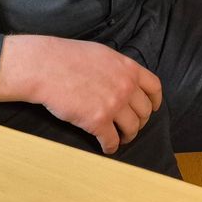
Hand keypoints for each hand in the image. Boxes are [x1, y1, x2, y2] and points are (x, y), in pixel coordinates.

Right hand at [0, 35, 162, 153]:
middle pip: (145, 111)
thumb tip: (123, 78)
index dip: (155, 101)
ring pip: (132, 128)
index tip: (153, 108)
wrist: (47, 67)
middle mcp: (126, 86)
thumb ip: (118, 68)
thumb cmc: (69, 57)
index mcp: (129, 68)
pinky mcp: (98, 121)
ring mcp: (114, 104)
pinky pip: (112, 140)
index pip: (154, 87)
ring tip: (121, 138)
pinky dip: (111, 147)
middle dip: (140, 121)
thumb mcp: (103, 54)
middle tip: (132, 126)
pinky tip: (107, 147)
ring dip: (128, 136)